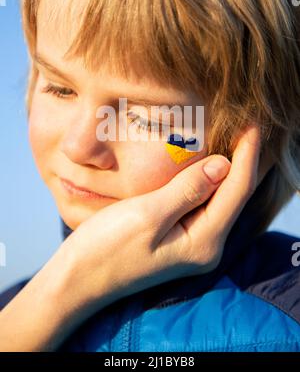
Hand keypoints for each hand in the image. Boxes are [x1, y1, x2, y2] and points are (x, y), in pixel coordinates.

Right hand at [58, 124, 269, 316]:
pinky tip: (204, 164)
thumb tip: (223, 164)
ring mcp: (192, 245)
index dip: (247, 155)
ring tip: (233, 138)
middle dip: (242, 160)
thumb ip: (188, 190)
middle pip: (234, 196)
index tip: (253, 124)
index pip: (237, 191)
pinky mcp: (178, 239)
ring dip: (226, 169)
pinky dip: (206, 182)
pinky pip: (202, 205)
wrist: (77, 280)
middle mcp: (205, 246)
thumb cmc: (106, 249)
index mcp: (203, 243)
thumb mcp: (148, 215)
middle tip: (247, 125)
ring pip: (219, 199)